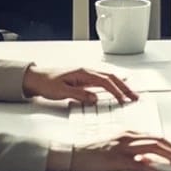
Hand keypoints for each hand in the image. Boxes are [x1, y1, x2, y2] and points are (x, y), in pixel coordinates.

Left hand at [23, 65, 137, 105]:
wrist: (35, 78)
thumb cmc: (46, 83)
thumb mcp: (61, 92)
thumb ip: (79, 95)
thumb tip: (95, 99)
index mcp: (83, 72)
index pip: (105, 81)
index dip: (116, 91)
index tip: (123, 99)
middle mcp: (87, 71)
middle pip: (111, 77)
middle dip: (125, 87)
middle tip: (135, 96)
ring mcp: (86, 74)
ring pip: (109, 78)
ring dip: (121, 85)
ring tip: (131, 94)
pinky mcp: (84, 79)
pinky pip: (103, 80)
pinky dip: (113, 84)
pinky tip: (117, 87)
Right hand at [57, 132, 170, 170]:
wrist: (70, 154)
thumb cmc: (89, 154)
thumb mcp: (114, 149)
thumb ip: (131, 152)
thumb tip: (147, 162)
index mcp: (127, 133)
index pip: (155, 137)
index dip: (170, 145)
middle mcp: (127, 137)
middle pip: (158, 140)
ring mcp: (122, 147)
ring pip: (153, 149)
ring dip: (169, 157)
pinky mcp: (115, 160)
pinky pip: (138, 165)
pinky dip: (152, 170)